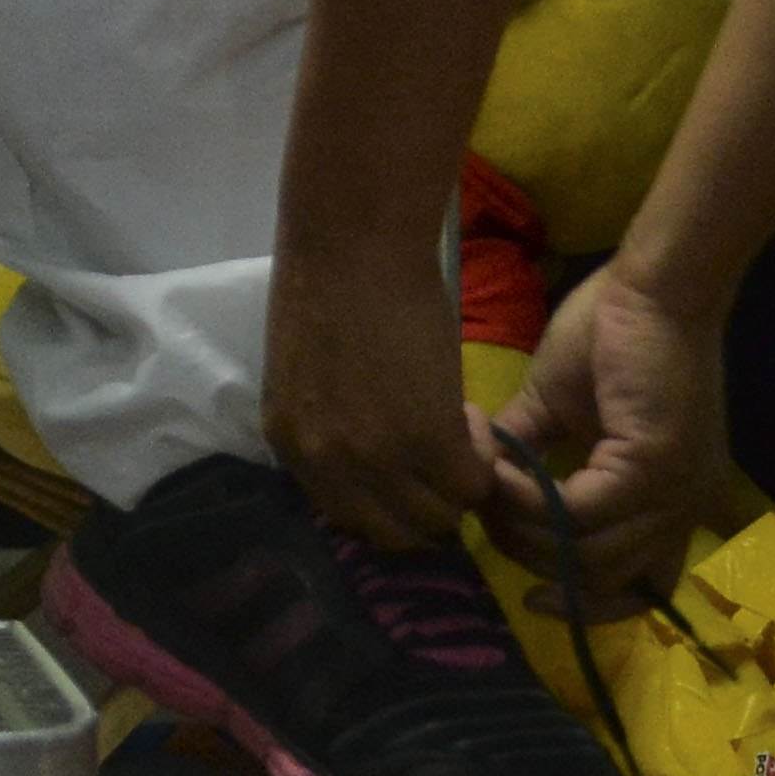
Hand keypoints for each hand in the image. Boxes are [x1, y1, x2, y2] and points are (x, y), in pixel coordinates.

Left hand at [264, 247, 497, 550]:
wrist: (353, 243)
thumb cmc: (328, 290)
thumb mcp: (309, 380)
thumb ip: (332, 429)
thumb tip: (378, 464)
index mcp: (291, 447)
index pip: (347, 518)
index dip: (387, 504)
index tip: (410, 476)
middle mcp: (327, 464)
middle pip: (394, 532)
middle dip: (426, 506)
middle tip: (444, 459)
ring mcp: (377, 457)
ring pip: (439, 515)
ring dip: (458, 481)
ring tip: (459, 429)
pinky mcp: (429, 439)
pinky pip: (472, 483)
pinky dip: (483, 457)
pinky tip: (472, 414)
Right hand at [489, 265, 726, 611]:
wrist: (651, 286)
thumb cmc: (614, 334)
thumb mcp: (561, 408)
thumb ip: (532, 454)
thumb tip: (482, 481)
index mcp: (667, 501)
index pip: (645, 588)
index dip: (590, 607)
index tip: (535, 600)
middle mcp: (680, 510)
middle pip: (603, 579)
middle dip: (533, 557)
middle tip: (484, 512)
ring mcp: (671, 493)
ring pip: (589, 554)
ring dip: (525, 529)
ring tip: (485, 486)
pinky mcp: (651, 467)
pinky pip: (579, 512)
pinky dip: (530, 500)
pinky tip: (499, 470)